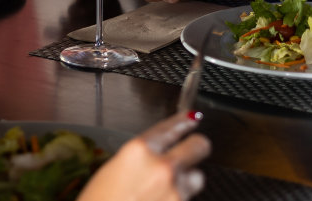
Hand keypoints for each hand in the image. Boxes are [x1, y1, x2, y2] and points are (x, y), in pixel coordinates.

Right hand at [79, 112, 208, 199]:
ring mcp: (176, 192)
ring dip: (188, 180)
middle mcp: (162, 168)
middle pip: (199, 146)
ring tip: (168, 188)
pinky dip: (178, 199)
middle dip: (195, 146)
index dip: (183, 121)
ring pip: (198, 177)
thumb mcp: (112, 171)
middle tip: (192, 149)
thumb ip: (140, 158)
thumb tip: (157, 154)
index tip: (191, 118)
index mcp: (139, 152)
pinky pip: (188, 199)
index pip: (171, 127)